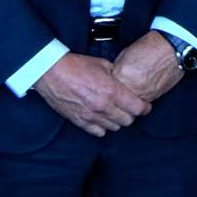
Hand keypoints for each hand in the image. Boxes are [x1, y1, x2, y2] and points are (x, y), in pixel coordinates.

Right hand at [33, 53, 150, 136]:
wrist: (51, 72)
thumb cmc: (76, 65)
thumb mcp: (102, 64)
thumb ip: (116, 75)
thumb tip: (125, 80)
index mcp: (111, 91)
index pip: (137, 108)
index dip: (145, 108)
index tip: (145, 106)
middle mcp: (103, 106)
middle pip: (128, 121)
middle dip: (131, 114)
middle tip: (130, 108)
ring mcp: (91, 116)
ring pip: (114, 127)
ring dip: (117, 121)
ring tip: (115, 112)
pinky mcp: (79, 121)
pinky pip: (98, 132)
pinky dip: (103, 127)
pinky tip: (102, 118)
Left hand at [112, 31, 185, 104]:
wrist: (172, 48)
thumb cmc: (152, 46)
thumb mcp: (126, 53)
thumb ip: (117, 68)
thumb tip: (113, 76)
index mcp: (123, 74)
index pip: (108, 86)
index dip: (108, 83)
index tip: (109, 81)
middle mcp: (133, 86)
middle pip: (117, 98)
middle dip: (117, 93)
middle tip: (119, 85)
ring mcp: (144, 94)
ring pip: (129, 103)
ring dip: (128, 97)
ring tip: (131, 86)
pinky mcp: (154, 97)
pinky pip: (142, 101)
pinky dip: (139, 97)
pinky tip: (141, 87)